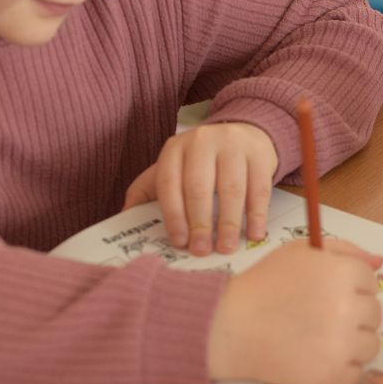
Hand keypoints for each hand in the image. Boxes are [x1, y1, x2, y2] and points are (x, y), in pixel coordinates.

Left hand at [123, 122, 277, 255]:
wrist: (244, 132)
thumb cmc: (203, 161)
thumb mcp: (173, 168)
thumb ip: (147, 190)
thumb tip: (123, 216)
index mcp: (175, 149)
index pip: (169, 183)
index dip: (173, 215)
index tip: (179, 242)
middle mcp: (202, 142)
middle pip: (199, 187)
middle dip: (199, 223)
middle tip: (201, 250)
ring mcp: (233, 145)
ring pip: (231, 189)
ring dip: (229, 223)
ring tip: (226, 247)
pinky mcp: (259, 154)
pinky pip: (258, 188)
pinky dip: (257, 214)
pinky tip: (255, 234)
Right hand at [207, 238, 382, 383]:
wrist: (230, 326)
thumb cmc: (264, 285)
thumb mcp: (299, 251)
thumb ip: (344, 250)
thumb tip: (379, 263)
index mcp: (342, 273)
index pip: (370, 282)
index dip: (347, 286)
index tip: (323, 293)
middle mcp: (347, 307)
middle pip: (374, 313)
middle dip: (351, 313)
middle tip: (317, 316)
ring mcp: (341, 345)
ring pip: (371, 345)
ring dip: (351, 342)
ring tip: (317, 337)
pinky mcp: (331, 376)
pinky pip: (357, 373)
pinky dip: (341, 369)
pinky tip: (315, 357)